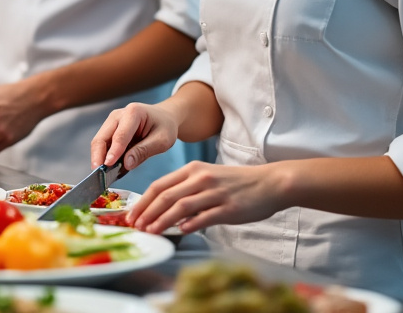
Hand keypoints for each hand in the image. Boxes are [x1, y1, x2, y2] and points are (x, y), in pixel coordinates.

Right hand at [90, 102, 180, 171]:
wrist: (164, 118)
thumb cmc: (165, 127)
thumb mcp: (162, 140)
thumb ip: (144, 151)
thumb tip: (126, 164)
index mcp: (133, 112)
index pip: (120, 135)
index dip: (113, 151)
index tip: (107, 165)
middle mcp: (118, 115)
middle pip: (102, 137)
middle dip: (98, 156)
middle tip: (98, 174)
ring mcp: (112, 122)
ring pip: (99, 142)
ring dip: (99, 158)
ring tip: (101, 175)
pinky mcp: (110, 130)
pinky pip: (103, 145)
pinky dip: (103, 157)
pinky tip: (107, 170)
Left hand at [128, 161, 289, 234]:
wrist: (270, 183)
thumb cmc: (237, 183)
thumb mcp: (208, 178)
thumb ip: (186, 189)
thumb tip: (164, 210)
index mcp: (193, 169)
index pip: (160, 185)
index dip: (143, 201)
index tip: (131, 215)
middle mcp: (202, 179)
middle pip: (166, 196)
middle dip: (147, 212)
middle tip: (135, 226)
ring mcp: (215, 193)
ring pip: (181, 207)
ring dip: (162, 221)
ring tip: (151, 231)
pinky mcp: (229, 208)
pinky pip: (204, 217)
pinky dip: (189, 225)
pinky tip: (179, 232)